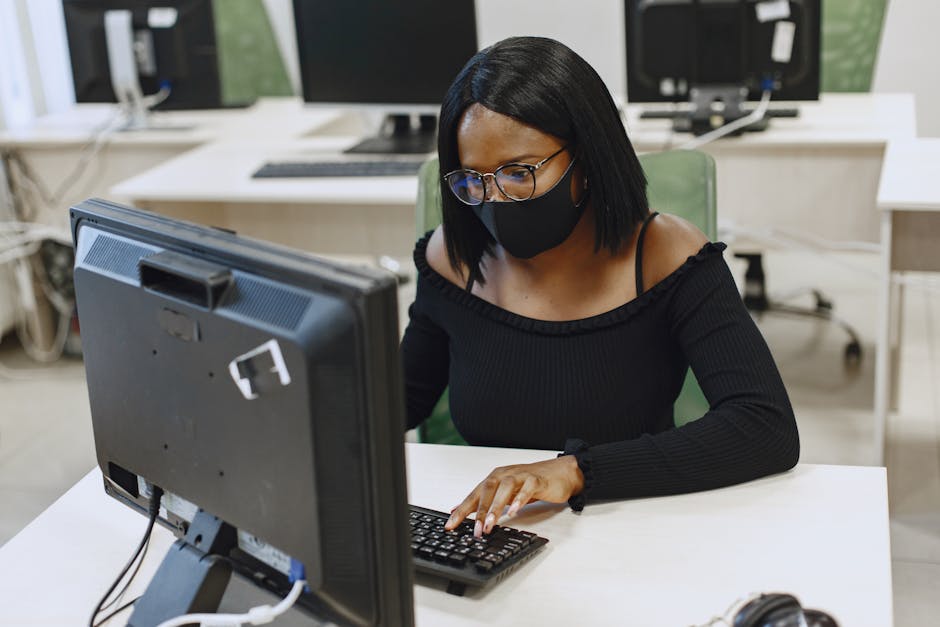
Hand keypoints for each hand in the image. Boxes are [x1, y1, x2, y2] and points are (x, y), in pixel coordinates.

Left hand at [444, 456, 583, 535]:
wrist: (559, 473)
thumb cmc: (530, 483)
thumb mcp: (504, 493)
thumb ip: (483, 501)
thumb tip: (459, 510)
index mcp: (495, 478)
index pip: (474, 494)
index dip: (461, 510)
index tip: (450, 525)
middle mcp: (505, 474)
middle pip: (487, 489)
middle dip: (479, 511)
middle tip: (475, 530)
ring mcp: (521, 475)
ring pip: (505, 488)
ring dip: (496, 507)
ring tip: (490, 524)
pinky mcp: (537, 480)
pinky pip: (527, 488)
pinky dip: (520, 499)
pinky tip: (514, 511)